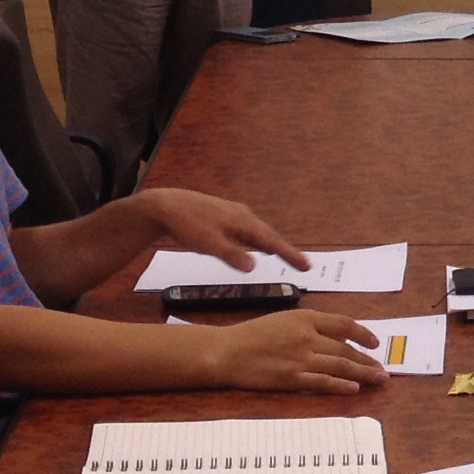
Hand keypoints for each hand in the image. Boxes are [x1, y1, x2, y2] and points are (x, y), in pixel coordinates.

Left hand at [127, 186, 310, 273]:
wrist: (166, 207)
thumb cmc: (187, 224)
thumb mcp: (208, 243)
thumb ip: (232, 255)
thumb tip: (255, 266)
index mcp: (242, 221)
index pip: (271, 241)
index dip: (290, 254)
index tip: (307, 265)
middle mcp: (242, 216)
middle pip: (268, 236)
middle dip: (285, 250)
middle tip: (302, 265)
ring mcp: (233, 216)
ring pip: (257, 234)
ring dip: (271, 246)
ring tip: (286, 256)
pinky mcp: (223, 220)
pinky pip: (246, 233)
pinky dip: (256, 243)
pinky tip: (257, 248)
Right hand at [207, 309, 389, 393]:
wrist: (226, 352)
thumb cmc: (251, 335)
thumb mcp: (282, 319)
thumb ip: (308, 325)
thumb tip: (335, 336)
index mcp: (304, 317)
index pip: (343, 324)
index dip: (363, 333)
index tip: (375, 342)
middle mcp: (306, 336)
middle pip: (345, 348)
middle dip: (367, 359)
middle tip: (382, 369)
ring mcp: (300, 358)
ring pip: (340, 365)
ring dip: (362, 373)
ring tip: (378, 379)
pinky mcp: (292, 378)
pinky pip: (322, 381)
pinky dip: (340, 385)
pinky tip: (354, 388)